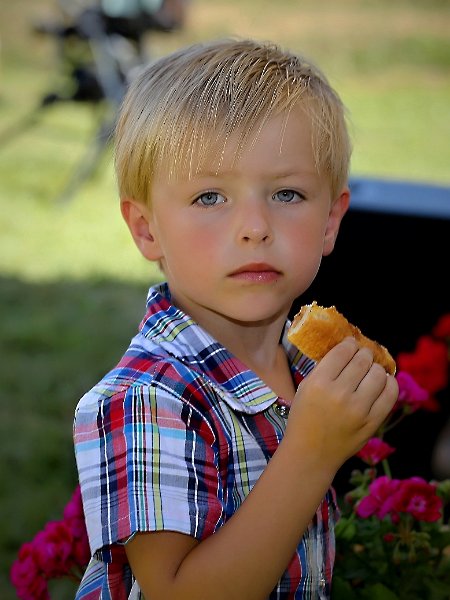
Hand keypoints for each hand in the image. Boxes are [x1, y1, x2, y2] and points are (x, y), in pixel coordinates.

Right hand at [285, 337, 398, 473]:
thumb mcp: (305, 388)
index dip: (350, 344)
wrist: (311, 453)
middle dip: (364, 353)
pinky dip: (389, 383)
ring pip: (378, 373)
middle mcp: (340, 394)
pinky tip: (382, 382)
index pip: (343, 351)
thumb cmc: (304, 418)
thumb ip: (325, 369)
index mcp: (319, 383)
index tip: (351, 345)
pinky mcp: (373, 421)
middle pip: (363, 360)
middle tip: (362, 356)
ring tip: (371, 370)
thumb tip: (348, 350)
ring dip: (376, 368)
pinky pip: (390, 393)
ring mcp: (359, 409)